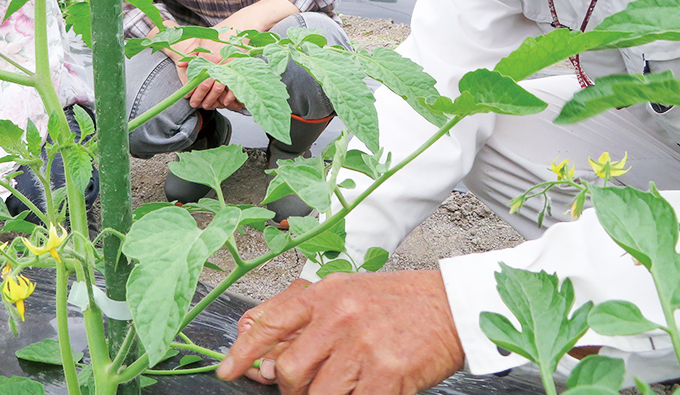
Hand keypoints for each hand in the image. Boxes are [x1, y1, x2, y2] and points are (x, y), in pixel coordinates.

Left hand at [169, 36, 242, 110]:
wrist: (236, 33)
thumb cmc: (215, 40)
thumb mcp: (200, 42)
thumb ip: (190, 54)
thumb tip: (180, 65)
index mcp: (208, 56)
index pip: (197, 75)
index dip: (191, 87)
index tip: (186, 95)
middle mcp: (218, 63)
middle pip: (206, 84)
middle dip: (199, 96)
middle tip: (194, 104)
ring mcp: (229, 68)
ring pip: (219, 88)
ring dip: (212, 99)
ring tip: (206, 105)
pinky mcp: (238, 71)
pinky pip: (234, 87)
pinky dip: (230, 96)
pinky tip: (224, 103)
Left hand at [216, 272, 464, 394]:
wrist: (453, 306)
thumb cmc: (398, 304)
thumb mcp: (347, 294)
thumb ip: (305, 317)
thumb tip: (262, 350)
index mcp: (325, 294)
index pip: (270, 322)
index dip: (243, 351)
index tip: (226, 371)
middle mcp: (340, 317)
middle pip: (289, 369)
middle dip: (291, 388)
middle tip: (305, 389)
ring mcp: (364, 346)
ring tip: (343, 389)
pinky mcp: (388, 374)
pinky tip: (367, 392)